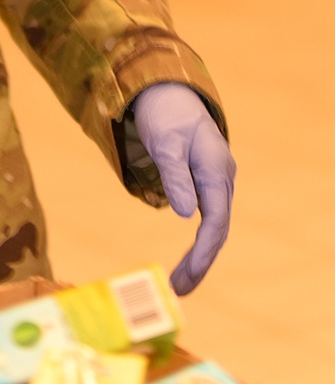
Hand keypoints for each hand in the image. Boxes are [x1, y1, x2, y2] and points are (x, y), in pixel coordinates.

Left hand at [132, 82, 235, 295]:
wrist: (167, 93)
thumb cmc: (164, 115)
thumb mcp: (164, 142)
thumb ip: (175, 176)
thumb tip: (185, 213)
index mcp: (214, 168)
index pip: (216, 218)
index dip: (205, 248)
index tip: (191, 272)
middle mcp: (220, 178)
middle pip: (217, 229)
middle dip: (201, 262)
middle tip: (179, 290)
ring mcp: (215, 182)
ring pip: (214, 227)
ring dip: (199, 257)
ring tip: (179, 285)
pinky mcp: (205, 184)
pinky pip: (207, 220)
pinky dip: (198, 243)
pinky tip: (188, 261)